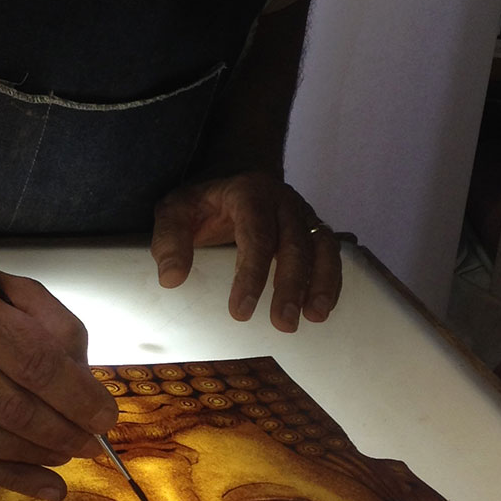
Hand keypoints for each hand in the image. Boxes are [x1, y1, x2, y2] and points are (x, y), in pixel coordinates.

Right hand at [0, 265, 116, 499]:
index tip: (105, 415)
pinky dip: (9, 476)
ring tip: (70, 456)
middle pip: (11, 405)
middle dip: (63, 431)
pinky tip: (44, 484)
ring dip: (37, 455)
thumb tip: (85, 379)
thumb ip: (50, 323)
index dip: (76, 395)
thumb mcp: (2, 286)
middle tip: (94, 442)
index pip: (33, 360)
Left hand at [150, 172, 341, 330]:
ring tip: (314, 318)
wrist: (233, 177)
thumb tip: (172, 279)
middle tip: (283, 323)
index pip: (256, 234)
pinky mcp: (314, 229)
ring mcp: (303, 214)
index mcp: (249, 193)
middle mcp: (283, 201)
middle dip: (291, 286)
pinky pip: (331, 253)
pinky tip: (321, 309)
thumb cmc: (203, 202)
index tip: (240, 312)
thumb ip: (170, 240)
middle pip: (294, 243)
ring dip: (320, 283)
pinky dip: (331, 281)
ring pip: (321, 246)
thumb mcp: (175, 211)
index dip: (251, 274)